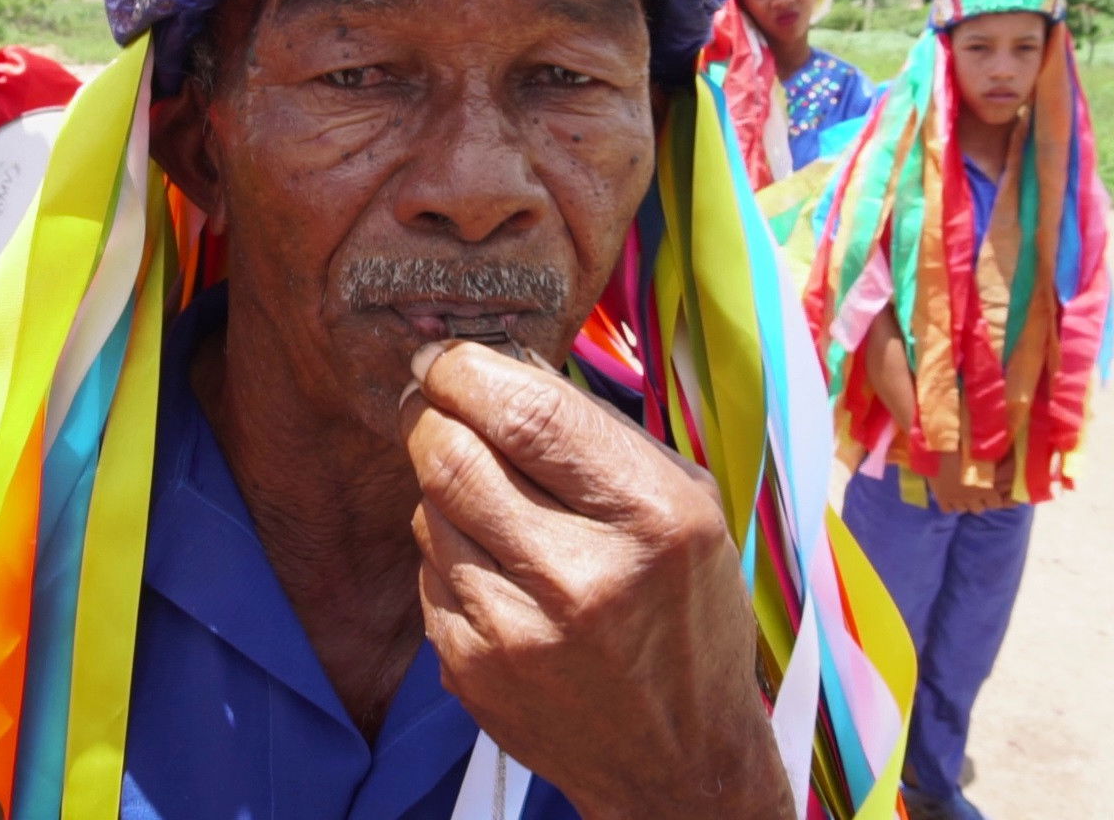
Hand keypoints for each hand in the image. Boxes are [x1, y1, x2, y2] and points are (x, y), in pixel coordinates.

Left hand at [399, 341, 794, 819]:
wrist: (678, 756)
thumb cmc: (685, 609)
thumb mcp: (683, 501)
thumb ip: (596, 431)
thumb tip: (498, 363)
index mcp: (650, 518)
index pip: (526, 413)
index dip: (467, 371)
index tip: (449, 357)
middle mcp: (580, 576)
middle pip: (452, 455)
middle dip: (432, 414)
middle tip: (437, 402)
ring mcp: (517, 631)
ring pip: (428, 510)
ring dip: (443, 486)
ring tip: (490, 497)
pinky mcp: (472, 670)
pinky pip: (428, 573)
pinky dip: (450, 552)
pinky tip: (496, 566)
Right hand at [926, 452, 1008, 514]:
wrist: (942, 449)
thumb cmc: (966, 450)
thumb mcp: (984, 460)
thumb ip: (992, 472)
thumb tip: (998, 478)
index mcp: (986, 488)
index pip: (995, 504)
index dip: (993, 499)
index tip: (990, 493)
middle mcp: (972, 497)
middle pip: (979, 509)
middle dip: (978, 502)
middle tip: (974, 493)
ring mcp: (956, 499)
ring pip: (963, 510)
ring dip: (963, 503)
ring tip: (961, 494)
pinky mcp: (942, 498)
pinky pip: (947, 509)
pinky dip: (949, 504)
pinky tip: (949, 496)